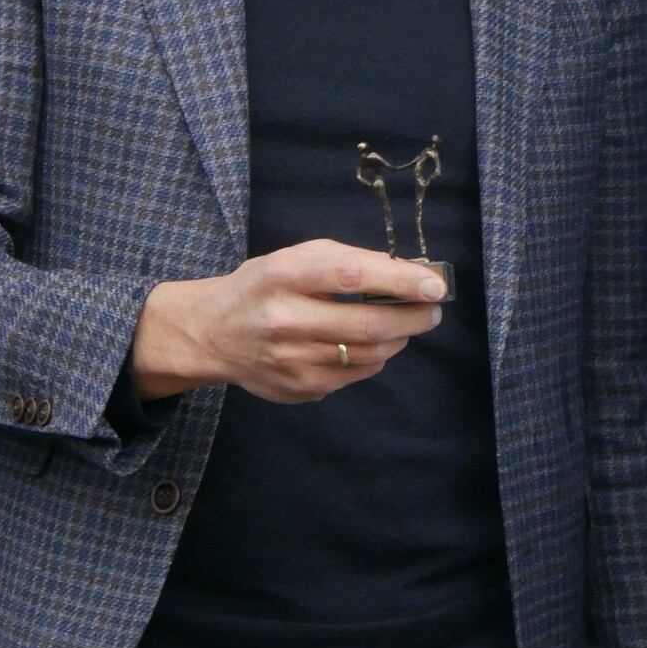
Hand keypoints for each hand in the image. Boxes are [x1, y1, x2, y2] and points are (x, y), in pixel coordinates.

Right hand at [129, 241, 444, 404]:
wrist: (211, 333)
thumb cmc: (262, 286)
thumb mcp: (295, 258)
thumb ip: (346, 261)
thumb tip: (406, 275)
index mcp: (283, 276)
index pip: (351, 276)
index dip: (399, 281)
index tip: (435, 285)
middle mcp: (284, 321)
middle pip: (368, 325)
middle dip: (413, 317)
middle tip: (433, 310)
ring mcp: (291, 362)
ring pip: (368, 355)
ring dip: (398, 338)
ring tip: (405, 324)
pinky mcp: (298, 389)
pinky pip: (354, 375)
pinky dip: (374, 358)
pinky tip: (371, 344)